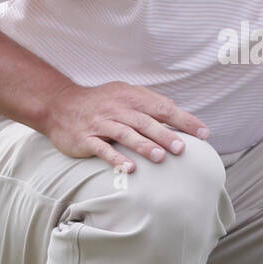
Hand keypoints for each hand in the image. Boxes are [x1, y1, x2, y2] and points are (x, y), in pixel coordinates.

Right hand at [41, 81, 209, 169]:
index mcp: (131, 97)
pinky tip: (128, 168)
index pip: (163, 107)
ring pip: (125, 134)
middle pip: (145, 121)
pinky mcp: (85, 138)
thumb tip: (180, 117)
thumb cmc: (100, 103)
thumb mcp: (124, 95)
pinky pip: (102, 149)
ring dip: (143, 146)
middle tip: (182, 149)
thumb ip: (149, 105)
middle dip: (165, 134)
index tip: (203, 134)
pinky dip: (115, 158)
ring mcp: (101, 123)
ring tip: (160, 157)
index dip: (184, 120)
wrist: (59, 104)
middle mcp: (117, 108)